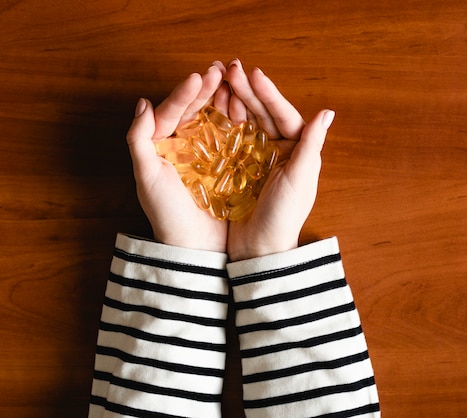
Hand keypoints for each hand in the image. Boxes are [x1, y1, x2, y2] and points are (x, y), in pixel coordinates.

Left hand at [126, 63, 230, 251]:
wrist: (194, 248)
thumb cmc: (167, 215)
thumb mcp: (146, 177)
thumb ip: (138, 140)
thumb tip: (143, 103)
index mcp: (160, 146)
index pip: (171, 112)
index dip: (184, 94)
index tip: (199, 77)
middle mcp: (181, 147)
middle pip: (193, 111)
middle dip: (206, 89)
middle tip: (221, 69)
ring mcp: (204, 156)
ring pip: (212, 119)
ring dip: (222, 99)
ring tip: (234, 81)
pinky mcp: (225, 166)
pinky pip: (230, 138)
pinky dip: (236, 121)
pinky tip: (245, 107)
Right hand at [225, 60, 334, 260]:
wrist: (259, 249)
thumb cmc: (284, 216)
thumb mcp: (299, 178)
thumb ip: (311, 144)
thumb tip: (327, 112)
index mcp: (298, 151)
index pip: (285, 115)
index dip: (270, 94)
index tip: (254, 74)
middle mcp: (280, 151)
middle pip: (264, 114)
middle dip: (248, 92)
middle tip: (229, 70)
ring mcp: (258, 159)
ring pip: (247, 123)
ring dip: (235, 102)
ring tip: (219, 83)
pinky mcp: (239, 169)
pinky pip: (232, 139)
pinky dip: (224, 123)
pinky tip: (213, 108)